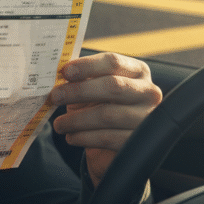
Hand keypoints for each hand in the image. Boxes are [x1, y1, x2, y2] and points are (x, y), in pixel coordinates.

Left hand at [49, 53, 161, 186]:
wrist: (116, 141)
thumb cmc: (102, 107)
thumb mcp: (93, 88)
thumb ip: (81, 78)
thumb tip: (57, 73)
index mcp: (137, 71)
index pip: (113, 62)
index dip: (87, 65)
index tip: (65, 72)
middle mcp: (148, 92)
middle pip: (113, 86)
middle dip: (79, 91)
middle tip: (56, 96)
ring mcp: (146, 117)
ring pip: (108, 115)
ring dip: (76, 120)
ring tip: (59, 124)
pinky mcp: (139, 141)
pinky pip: (107, 138)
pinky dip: (84, 137)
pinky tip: (71, 137)